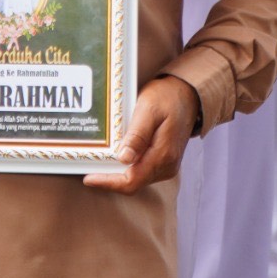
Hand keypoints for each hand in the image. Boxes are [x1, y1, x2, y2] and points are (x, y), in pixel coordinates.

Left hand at [85, 76, 199, 193]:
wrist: (188, 95)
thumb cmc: (167, 98)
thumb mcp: (148, 109)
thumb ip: (137, 135)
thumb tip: (123, 159)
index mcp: (163, 155)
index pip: (132, 181)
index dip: (109, 183)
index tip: (88, 178)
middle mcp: (166, 166)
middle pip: (133, 182)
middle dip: (110, 178)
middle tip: (89, 166)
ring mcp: (167, 166)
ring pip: (137, 178)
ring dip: (117, 173)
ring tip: (99, 160)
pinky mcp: (164, 162)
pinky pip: (142, 171)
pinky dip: (127, 167)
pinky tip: (116, 156)